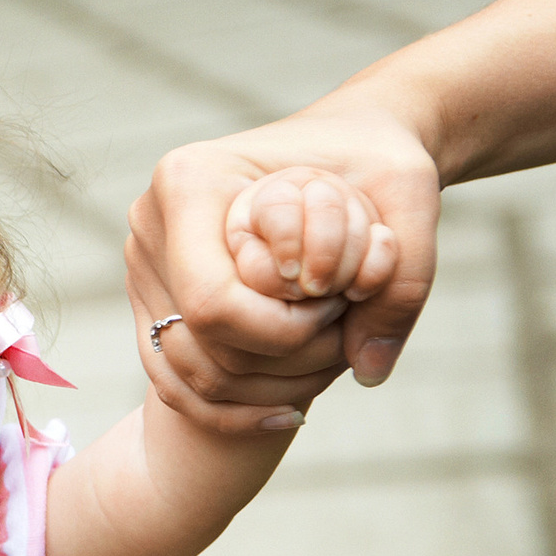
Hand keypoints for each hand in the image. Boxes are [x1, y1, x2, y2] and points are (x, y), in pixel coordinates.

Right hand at [127, 105, 438, 434]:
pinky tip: (290, 409)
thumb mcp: (410, 195)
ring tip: (325, 368)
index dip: (280, 332)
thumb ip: (404, 281)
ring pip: (185, 374)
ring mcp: (144, 267)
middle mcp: (151, 225)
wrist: (348, 145)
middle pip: (196, 345)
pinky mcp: (153, 302)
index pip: (213, 302)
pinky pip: (177, 382)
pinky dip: (233, 409)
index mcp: (190, 180)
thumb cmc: (374, 160)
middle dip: (277, 364)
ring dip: (260, 393)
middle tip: (341, 337)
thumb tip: (367, 371)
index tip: (339, 306)